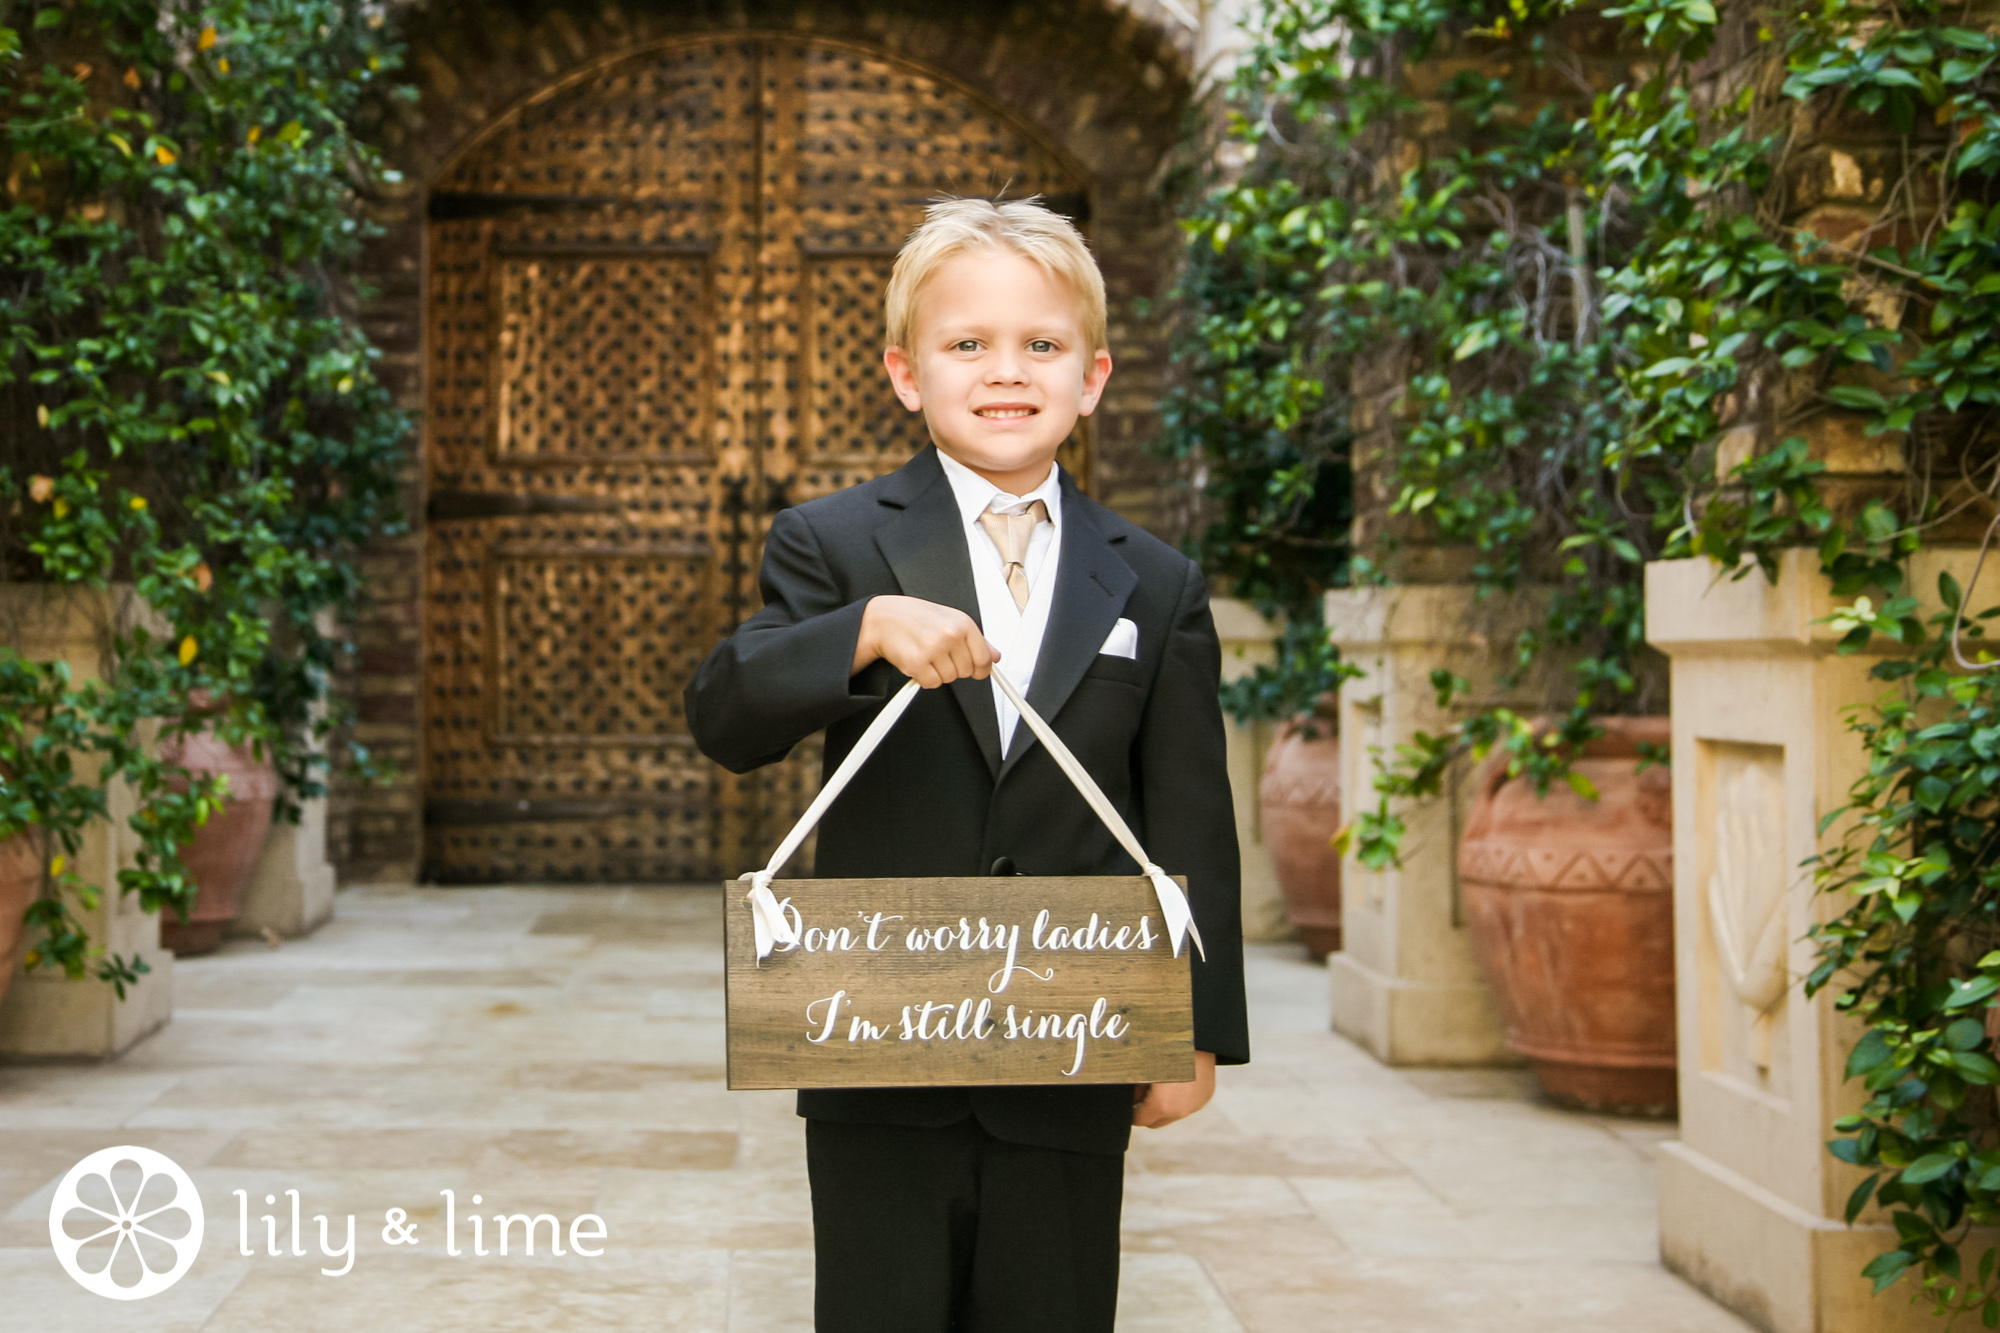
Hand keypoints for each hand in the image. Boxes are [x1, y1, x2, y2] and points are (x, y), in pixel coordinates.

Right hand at [853, 595, 1000, 687]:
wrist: (882, 617)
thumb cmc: (916, 617)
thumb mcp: (950, 620)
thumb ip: (976, 640)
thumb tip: (995, 656)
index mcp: (963, 623)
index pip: (984, 659)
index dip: (981, 669)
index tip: (977, 671)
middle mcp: (950, 635)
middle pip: (966, 672)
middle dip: (954, 667)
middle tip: (939, 654)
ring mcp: (934, 649)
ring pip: (949, 679)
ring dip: (938, 672)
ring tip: (926, 654)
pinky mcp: (917, 663)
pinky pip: (932, 683)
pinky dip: (924, 678)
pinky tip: (918, 662)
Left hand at [1132, 1051, 1216, 1128]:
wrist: (1195, 1035)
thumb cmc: (1163, 1048)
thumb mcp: (1141, 1069)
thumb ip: (1134, 1089)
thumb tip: (1130, 1100)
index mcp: (1162, 1105)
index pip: (1139, 1120)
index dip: (1132, 1112)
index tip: (1128, 1104)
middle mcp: (1180, 1110)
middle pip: (1156, 1122)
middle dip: (1147, 1112)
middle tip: (1140, 1095)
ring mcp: (1195, 1105)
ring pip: (1173, 1114)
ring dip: (1164, 1106)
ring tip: (1160, 1084)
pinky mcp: (1206, 1096)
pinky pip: (1188, 1104)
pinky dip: (1179, 1098)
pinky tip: (1176, 1080)